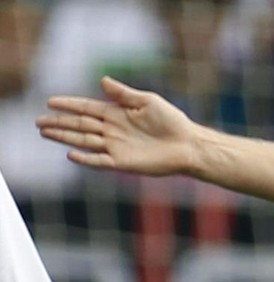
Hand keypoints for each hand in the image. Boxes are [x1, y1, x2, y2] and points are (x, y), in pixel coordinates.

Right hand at [37, 76, 197, 176]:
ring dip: (65, 137)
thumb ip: (124, 93)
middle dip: (59, 122)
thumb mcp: (147, 101)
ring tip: (45, 132)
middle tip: (39, 121)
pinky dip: (85, 158)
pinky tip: (70, 153)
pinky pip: (99, 160)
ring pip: (84, 141)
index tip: (51, 101)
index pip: (87, 107)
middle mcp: (112, 130)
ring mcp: (116, 146)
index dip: (69, 104)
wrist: (187, 144)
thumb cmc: (171, 121)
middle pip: (80, 125)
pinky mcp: (122, 162)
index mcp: (117, 113)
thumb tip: (102, 80)